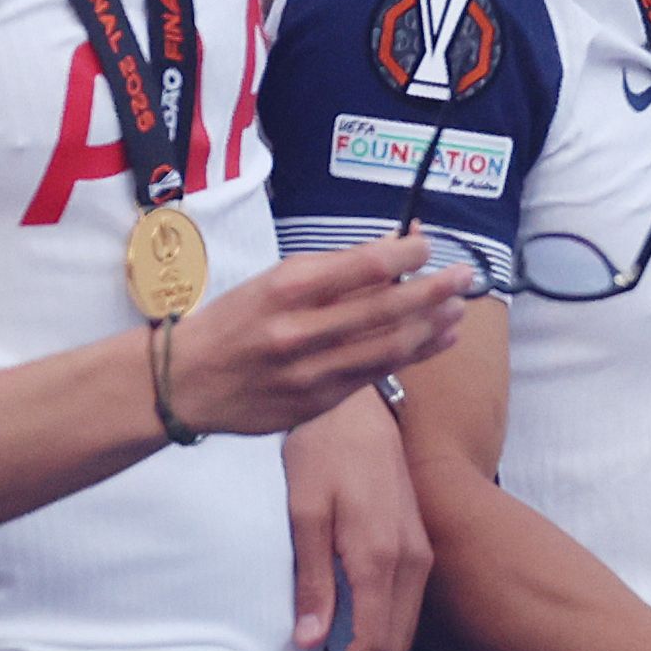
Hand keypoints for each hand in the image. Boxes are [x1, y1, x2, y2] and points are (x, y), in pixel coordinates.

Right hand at [168, 236, 473, 437]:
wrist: (185, 382)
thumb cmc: (236, 321)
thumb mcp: (274, 281)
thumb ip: (334, 268)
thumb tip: (396, 248)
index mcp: (286, 290)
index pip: (363, 266)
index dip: (406, 255)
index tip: (426, 247)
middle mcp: (299, 332)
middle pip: (385, 309)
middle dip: (434, 290)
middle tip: (465, 275)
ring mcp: (309, 373)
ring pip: (388, 348)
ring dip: (433, 326)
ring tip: (458, 309)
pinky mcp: (317, 404)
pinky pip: (376, 376)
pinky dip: (414, 354)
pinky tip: (437, 338)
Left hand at [281, 386, 429, 650]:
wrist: (358, 409)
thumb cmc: (324, 454)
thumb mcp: (305, 515)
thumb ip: (313, 581)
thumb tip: (310, 640)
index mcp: (381, 557)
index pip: (375, 646)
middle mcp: (412, 561)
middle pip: (397, 647)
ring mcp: (421, 553)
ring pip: (406, 630)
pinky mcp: (419, 545)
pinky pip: (408, 606)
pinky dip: (383, 632)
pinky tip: (352, 633)